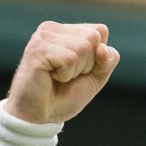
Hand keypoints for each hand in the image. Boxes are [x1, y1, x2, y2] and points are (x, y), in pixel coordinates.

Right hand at [5, 21, 120, 122]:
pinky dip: (65, 75)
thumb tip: (101, 47)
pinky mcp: (37, 49)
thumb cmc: (65, 95)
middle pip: (93, 38)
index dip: (98, 57)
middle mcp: (53, 28)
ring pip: (83, 47)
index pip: (100, 31)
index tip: (79, 70)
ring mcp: (44, 36)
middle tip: (66, 76)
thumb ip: (108, 59)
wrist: (40, 117)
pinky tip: (50, 77)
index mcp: (67, 30)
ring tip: (58, 77)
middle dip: (87, 64)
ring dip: (75, 71)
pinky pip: (70, 59)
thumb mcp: (96, 76)